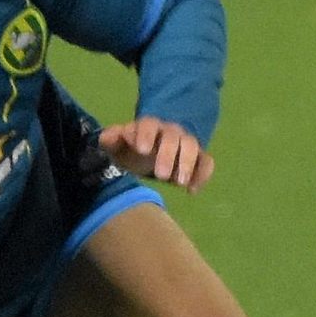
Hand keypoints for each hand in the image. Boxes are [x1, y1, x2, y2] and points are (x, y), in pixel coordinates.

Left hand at [96, 117, 214, 192]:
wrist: (148, 153)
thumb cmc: (131, 150)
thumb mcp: (117, 146)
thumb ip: (111, 140)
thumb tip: (108, 137)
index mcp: (149, 126)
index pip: (149, 125)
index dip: (145, 135)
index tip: (142, 150)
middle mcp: (170, 132)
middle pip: (173, 137)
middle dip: (168, 155)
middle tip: (161, 176)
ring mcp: (186, 143)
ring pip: (192, 146)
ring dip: (188, 164)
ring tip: (180, 183)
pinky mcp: (198, 158)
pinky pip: (207, 162)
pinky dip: (203, 175)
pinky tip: (191, 191)